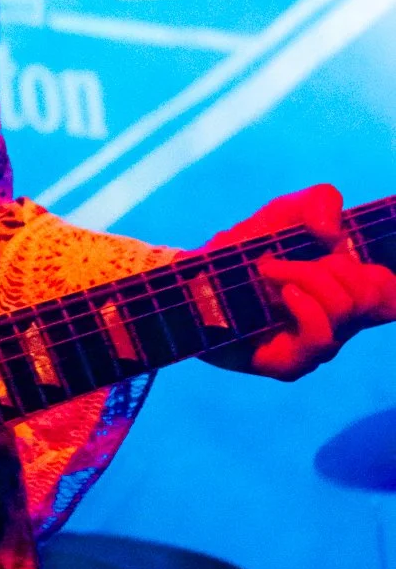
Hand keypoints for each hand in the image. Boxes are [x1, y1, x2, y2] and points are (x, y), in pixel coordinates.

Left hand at [205, 184, 395, 379]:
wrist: (193, 278)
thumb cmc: (244, 248)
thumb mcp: (282, 214)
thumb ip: (317, 203)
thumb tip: (334, 234)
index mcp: (345, 290)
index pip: (390, 297)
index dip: (385, 280)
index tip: (344, 253)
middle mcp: (338, 322)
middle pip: (369, 295)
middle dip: (329, 265)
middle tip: (282, 258)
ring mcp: (316, 345)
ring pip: (345, 311)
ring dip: (308, 277)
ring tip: (270, 270)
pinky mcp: (290, 364)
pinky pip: (321, 339)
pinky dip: (304, 305)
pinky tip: (282, 290)